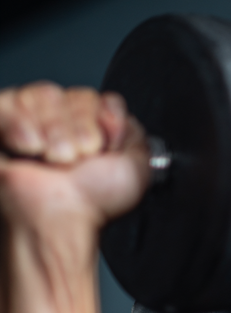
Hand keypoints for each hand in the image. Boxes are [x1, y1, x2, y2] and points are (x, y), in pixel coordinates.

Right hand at [0, 83, 149, 233]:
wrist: (55, 219)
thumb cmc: (90, 204)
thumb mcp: (135, 168)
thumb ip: (134, 133)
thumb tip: (118, 112)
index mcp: (90, 134)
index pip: (97, 98)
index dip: (103, 118)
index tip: (102, 144)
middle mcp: (61, 128)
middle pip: (73, 94)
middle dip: (79, 127)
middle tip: (78, 156)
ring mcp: (30, 125)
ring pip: (45, 94)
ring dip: (55, 129)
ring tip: (55, 158)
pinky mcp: (0, 125)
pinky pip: (10, 100)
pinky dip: (22, 123)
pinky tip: (30, 147)